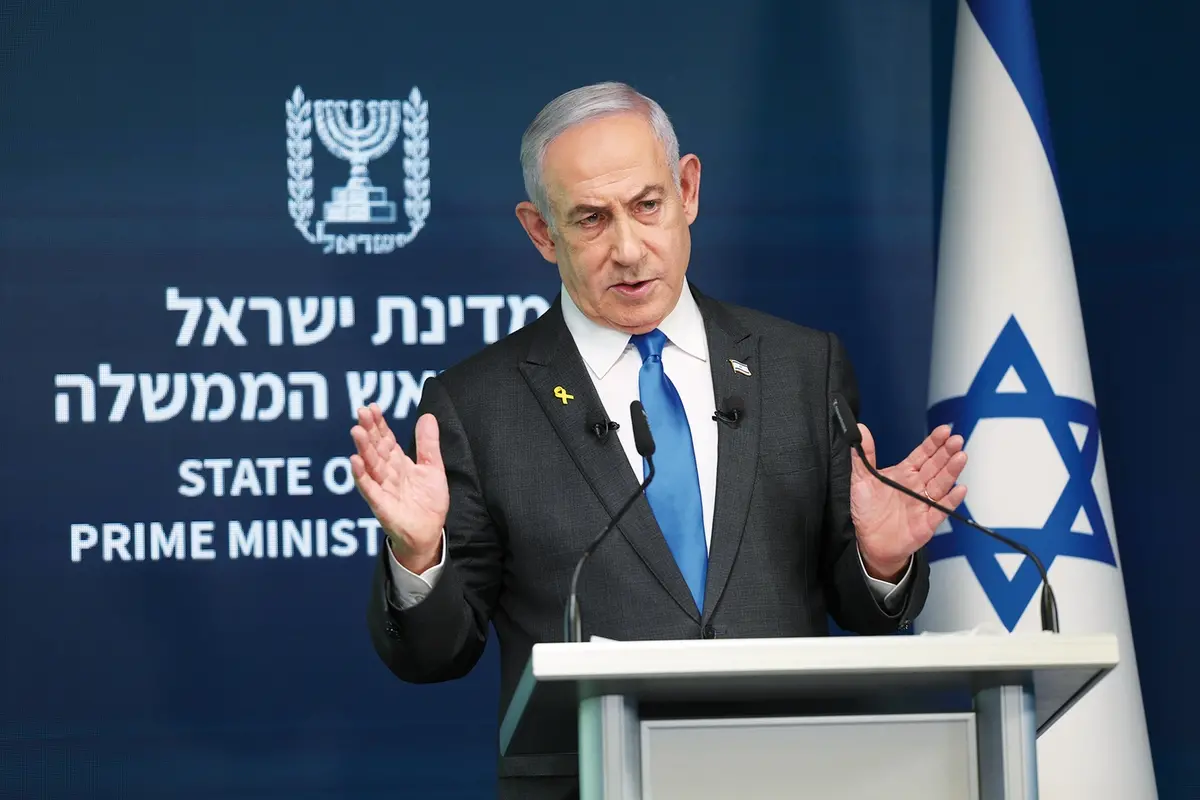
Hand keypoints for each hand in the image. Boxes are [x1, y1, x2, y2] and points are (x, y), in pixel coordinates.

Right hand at [350, 404, 448, 573]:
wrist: (429, 533)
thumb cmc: (427, 502)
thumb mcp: (432, 468)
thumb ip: (428, 444)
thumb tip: (427, 416)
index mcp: (398, 463)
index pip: (385, 439)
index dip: (379, 424)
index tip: (372, 407)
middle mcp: (387, 474)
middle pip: (376, 449)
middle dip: (369, 431)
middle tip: (361, 412)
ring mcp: (383, 489)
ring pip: (371, 466)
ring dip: (363, 449)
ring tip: (357, 431)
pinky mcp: (382, 505)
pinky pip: (370, 489)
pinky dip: (362, 476)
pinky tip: (355, 462)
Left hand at [850, 423, 967, 580]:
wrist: (870, 542)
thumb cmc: (868, 511)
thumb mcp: (861, 480)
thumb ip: (863, 455)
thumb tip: (861, 431)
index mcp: (905, 473)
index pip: (922, 454)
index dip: (934, 443)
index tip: (944, 431)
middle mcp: (917, 486)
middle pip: (935, 466)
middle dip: (946, 452)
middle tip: (956, 440)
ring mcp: (924, 503)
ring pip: (941, 484)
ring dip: (951, 471)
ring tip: (960, 457)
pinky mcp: (927, 522)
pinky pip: (941, 510)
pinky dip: (951, 500)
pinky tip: (959, 489)